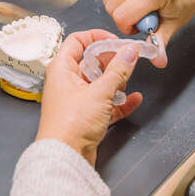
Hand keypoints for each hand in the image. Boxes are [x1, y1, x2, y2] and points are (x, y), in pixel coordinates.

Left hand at [36, 30, 145, 164]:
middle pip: (92, 62)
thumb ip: (118, 70)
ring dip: (116, 82)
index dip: (98, 37)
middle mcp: (66, 82)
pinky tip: (133, 100)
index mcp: (61, 68)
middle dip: (112, 62)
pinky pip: (105, 103)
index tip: (117, 41)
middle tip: (128, 61)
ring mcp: (76, 99)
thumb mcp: (99, 92)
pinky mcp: (85, 116)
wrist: (65, 157)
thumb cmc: (69, 125)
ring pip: (100, 83)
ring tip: (127, 82)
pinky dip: (119, 101)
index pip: (78, 41)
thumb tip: (129, 52)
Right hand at [103, 0, 194, 66]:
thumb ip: (160, 42)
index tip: (139, 26)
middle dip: (123, 15)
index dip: (127, 27)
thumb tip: (157, 60)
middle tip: (142, 13)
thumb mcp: (173, 24)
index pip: (122, 15)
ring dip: (119, 3)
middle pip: (112, 6)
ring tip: (139, 1)